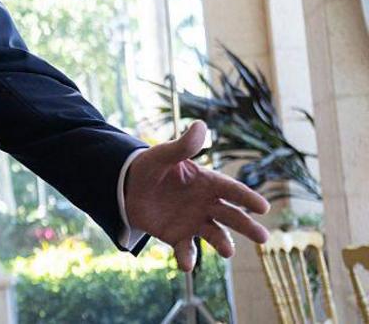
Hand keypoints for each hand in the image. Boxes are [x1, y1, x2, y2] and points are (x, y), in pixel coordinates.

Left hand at [125, 121, 271, 270]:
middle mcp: (206, 204)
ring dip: (223, 243)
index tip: (263, 207)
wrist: (126, 187)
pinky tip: (186, 265)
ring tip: (227, 252)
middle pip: (231, 216)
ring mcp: (194, 221)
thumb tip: (201, 125)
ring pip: (215, 235)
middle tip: (263, 237)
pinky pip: (186, 249)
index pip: (231, 189)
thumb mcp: (163, 155)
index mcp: (206, 182)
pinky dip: (187, 257)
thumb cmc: (149, 167)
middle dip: (247, 226)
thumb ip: (182, 145)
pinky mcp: (178, 236)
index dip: (247, 197)